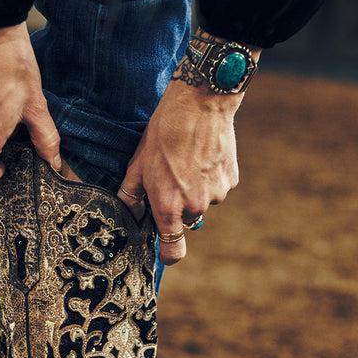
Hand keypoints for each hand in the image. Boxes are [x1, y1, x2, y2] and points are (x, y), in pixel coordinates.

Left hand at [119, 60, 246, 264]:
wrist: (200, 104)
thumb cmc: (163, 133)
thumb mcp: (138, 164)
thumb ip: (131, 195)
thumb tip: (127, 214)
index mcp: (169, 207)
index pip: (173, 250)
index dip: (168, 254)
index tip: (165, 250)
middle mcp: (195, 207)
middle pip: (185, 219)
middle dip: (178, 204)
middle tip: (170, 176)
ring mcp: (216, 194)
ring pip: (202, 201)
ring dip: (195, 188)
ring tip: (187, 160)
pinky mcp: (231, 180)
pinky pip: (217, 186)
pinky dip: (210, 176)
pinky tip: (203, 155)